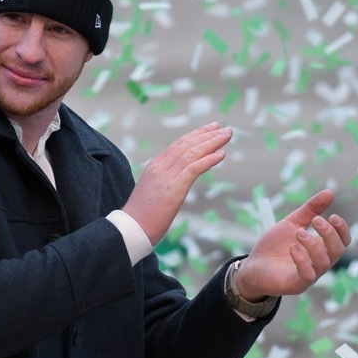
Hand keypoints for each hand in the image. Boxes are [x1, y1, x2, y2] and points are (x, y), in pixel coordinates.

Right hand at [122, 123, 231, 244]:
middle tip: (224, 128)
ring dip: (212, 142)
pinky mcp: (173, 188)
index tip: (210, 129)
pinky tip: (221, 154)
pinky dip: (208, 160)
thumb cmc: (141, 216)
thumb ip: (164, 183)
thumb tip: (177, 183)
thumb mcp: (153, 193)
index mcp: (155, 167)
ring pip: (192, 153)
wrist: (131, 229)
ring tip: (227, 135)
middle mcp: (160, 167)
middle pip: (186, 145)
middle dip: (206, 135)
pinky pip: (193, 168)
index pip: (178, 145)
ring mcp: (166, 177)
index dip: (195, 135)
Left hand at [235, 189, 351, 299]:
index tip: (332, 216)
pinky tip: (292, 248)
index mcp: (322, 248)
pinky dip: (302, 260)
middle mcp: (320, 262)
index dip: (341, 229)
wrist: (253, 265)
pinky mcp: (297, 284)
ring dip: (313, 245)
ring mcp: (310, 275)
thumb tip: (329, 192)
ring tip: (298, 233)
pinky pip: (308, 275)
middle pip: (338, 250)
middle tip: (316, 220)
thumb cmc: (274, 246)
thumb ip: (310, 210)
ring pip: (324, 262)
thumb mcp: (292, 223)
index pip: (342, 240)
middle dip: (330, 234)